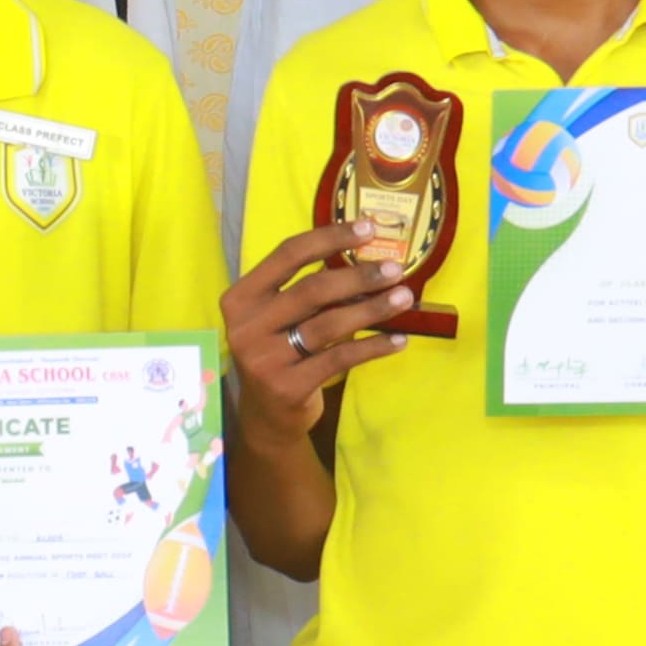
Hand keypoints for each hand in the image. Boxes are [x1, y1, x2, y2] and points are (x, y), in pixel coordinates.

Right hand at [226, 222, 421, 423]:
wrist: (266, 416)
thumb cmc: (279, 352)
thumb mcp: (278, 318)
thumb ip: (307, 291)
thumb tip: (367, 258)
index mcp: (241, 297)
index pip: (287, 255)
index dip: (329, 237)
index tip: (367, 228)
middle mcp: (246, 326)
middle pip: (312, 289)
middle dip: (359, 276)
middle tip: (395, 269)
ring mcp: (264, 359)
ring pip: (329, 324)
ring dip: (372, 309)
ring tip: (403, 298)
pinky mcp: (287, 387)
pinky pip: (340, 359)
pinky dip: (372, 346)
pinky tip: (398, 339)